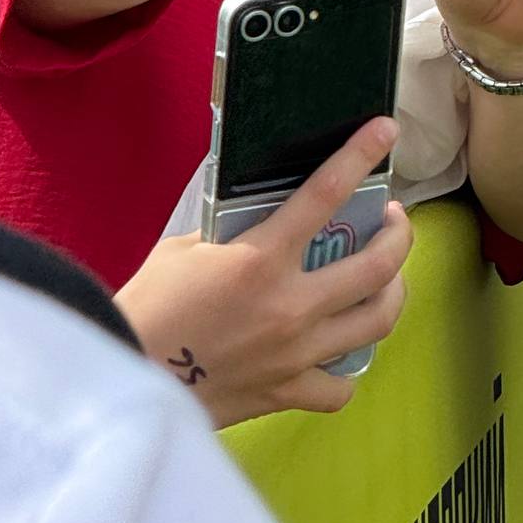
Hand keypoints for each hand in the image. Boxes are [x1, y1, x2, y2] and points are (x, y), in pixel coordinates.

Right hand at [116, 117, 411, 423]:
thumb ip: (231, 233)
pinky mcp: (286, 392)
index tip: (385, 131)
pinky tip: (338, 352)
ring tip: (386, 278)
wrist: (123, 381)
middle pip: (379, 264)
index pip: (325, 194)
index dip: (360, 155)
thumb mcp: (183, 252)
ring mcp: (295, 353)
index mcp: (260, 260)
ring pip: (378, 321)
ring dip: (393, 291)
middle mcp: (290, 306)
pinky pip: (340, 387)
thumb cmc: (145, 310)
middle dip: (399, 234)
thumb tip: (263, 219)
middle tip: (393, 220)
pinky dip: (346, 371)